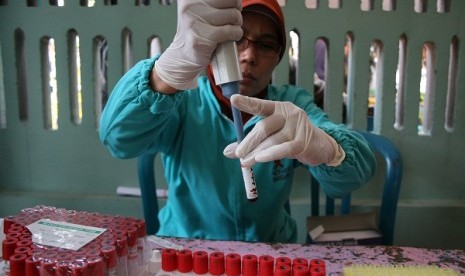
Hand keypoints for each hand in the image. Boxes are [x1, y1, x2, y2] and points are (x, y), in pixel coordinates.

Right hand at [155, 0, 242, 89]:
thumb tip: (236, 1)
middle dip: (236, 12)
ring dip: (236, 25)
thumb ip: (215, 3)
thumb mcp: (202, 11)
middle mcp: (190, 6)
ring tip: (228, 31)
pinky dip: (235, 35)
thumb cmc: (197, 32)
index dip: (232, 2)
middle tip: (230, 21)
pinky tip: (229, 38)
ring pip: (233, 16)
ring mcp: (193, 22)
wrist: (183, 55)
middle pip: (231, 1)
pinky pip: (230, 31)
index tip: (228, 9)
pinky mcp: (200, 38)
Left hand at [223, 94, 344, 166]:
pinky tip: (260, 159)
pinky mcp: (302, 142)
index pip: (261, 105)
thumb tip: (228, 152)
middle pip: (264, 127)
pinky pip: (284, 149)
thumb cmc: (290, 137)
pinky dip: (270, 154)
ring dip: (256, 153)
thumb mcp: (271, 135)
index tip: (233, 99)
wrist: (320, 145)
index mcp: (278, 108)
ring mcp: (297, 127)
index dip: (247, 102)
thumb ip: (251, 141)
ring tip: (245, 163)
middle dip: (249, 141)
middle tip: (237, 154)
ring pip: (272, 141)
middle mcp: (288, 114)